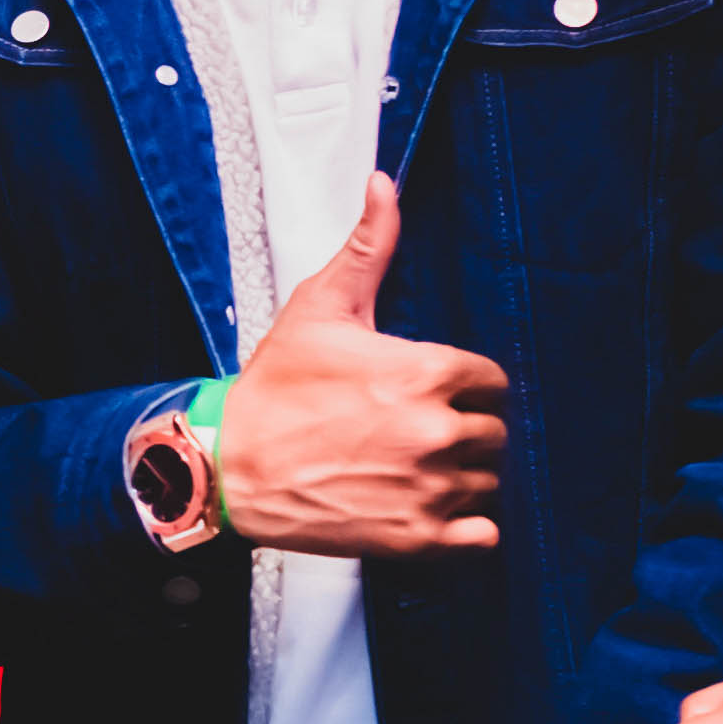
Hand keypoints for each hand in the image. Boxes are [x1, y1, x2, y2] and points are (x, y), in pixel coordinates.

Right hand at [209, 179, 505, 557]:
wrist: (229, 466)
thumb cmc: (274, 388)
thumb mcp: (320, 307)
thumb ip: (368, 247)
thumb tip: (383, 186)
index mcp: (426, 372)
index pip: (492, 383)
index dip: (464, 385)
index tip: (435, 392)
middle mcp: (437, 431)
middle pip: (493, 433)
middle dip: (462, 429)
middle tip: (419, 430)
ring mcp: (430, 489)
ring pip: (487, 482)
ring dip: (462, 476)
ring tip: (417, 469)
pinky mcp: (417, 537)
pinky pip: (482, 536)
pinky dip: (466, 527)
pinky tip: (432, 508)